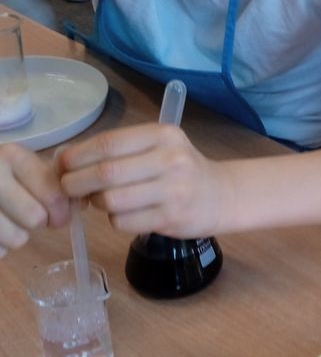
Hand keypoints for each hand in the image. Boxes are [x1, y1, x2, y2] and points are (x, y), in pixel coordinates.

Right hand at [0, 143, 69, 255]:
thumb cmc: (0, 174)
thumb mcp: (25, 166)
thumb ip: (55, 181)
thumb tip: (82, 202)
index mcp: (11, 156)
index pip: (54, 194)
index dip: (62, 210)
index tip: (58, 213)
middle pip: (35, 218)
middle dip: (39, 221)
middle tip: (30, 216)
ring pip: (17, 239)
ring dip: (17, 236)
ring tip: (8, 221)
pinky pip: (0, 251)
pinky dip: (0, 246)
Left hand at [57, 123, 227, 237]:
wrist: (222, 195)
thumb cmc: (181, 170)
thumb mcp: (159, 147)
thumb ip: (119, 151)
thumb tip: (65, 161)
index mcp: (162, 135)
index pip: (108, 143)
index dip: (77, 155)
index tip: (62, 165)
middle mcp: (170, 159)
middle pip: (106, 173)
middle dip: (77, 182)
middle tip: (68, 188)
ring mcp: (173, 190)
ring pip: (112, 200)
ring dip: (98, 203)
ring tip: (102, 201)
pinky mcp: (172, 218)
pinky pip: (124, 222)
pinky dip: (116, 220)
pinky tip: (126, 214)